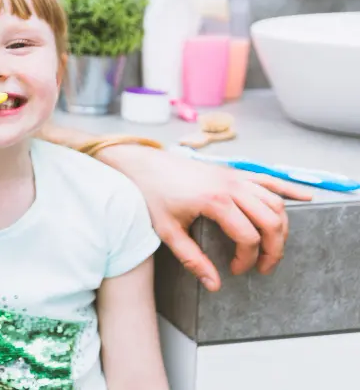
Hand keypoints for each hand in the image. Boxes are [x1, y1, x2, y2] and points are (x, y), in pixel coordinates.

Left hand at [98, 145, 312, 290]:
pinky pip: (269, 180)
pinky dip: (289, 190)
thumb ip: (192, 259)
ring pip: (275, 203)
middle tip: (264, 267)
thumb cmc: (152, 196)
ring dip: (281, 227)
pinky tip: (306, 198)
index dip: (247, 259)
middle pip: (271, 221)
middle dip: (274, 249)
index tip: (234, 270)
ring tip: (273, 248)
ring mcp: (235, 177)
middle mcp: (231, 187)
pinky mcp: (234, 172)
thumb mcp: (167, 231)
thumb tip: (214, 285)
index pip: (248, 237)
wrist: (143, 165)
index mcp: (215, 202)